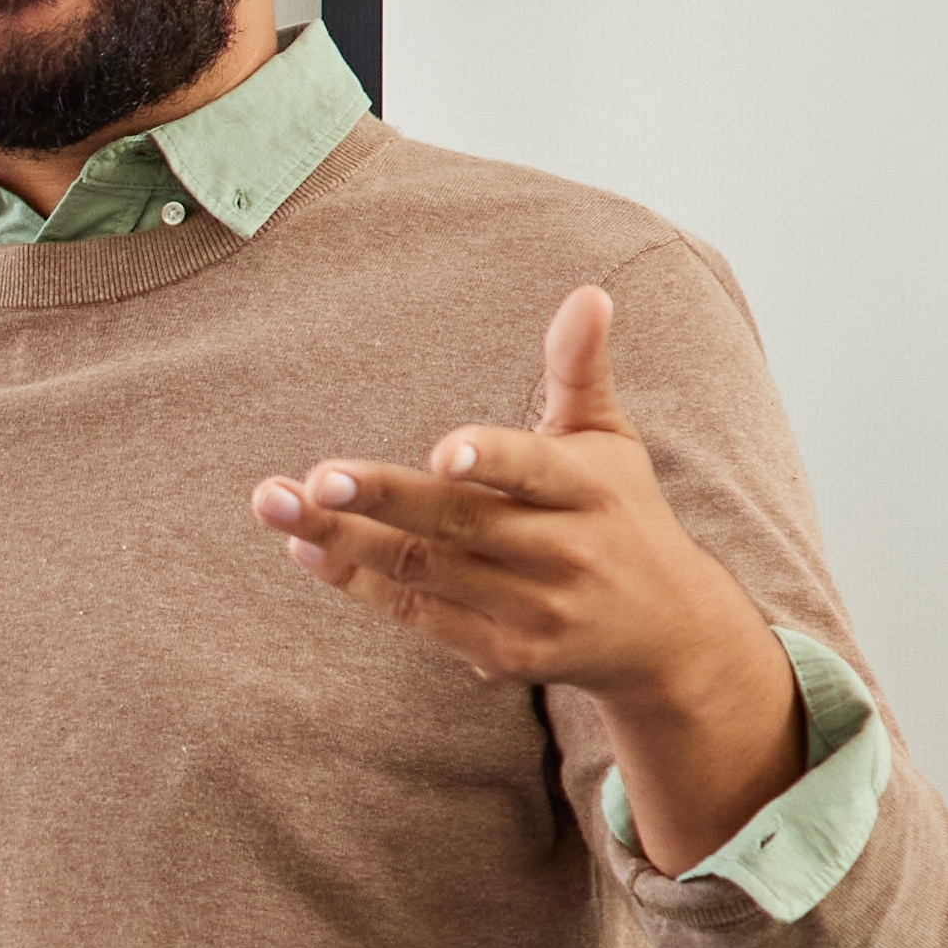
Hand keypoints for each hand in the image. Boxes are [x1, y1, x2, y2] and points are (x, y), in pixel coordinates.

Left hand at [253, 284, 804, 867]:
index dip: (491, 459)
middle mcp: (563, 551)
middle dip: (382, 500)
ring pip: (424, 571)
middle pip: (459, 524)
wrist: (671, 635)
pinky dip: (359, 583)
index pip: (535, 470)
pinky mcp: (504, 654)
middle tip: (315, 478)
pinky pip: (418, 615)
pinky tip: (307, 549)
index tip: (443, 453)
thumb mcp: (611, 439)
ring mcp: (532, 609)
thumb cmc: (624, 514)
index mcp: (588, 489)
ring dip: (344, 540)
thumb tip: (588, 293)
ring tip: (276, 506)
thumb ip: (580, 369)